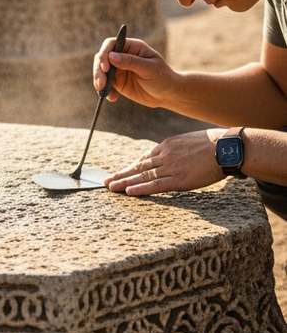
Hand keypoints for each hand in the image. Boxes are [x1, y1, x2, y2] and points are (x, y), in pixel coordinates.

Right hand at [92, 35, 177, 107]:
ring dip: (99, 81)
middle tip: (100, 84)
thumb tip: (111, 56)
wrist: (168, 95)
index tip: (105, 67)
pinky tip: (112, 98)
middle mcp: (122, 56)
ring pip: (101, 71)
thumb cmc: (163, 78)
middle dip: (98, 70)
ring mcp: (119, 69)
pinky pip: (106, 84)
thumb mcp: (149, 69)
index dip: (105, 53)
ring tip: (103, 91)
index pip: (111, 44)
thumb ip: (131, 62)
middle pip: (102, 58)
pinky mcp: (117, 82)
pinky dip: (106, 91)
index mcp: (132, 48)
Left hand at [105, 129, 223, 194]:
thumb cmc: (213, 144)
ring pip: (143, 176)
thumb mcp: (188, 141)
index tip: (120, 172)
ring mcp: (171, 168)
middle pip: (138, 167)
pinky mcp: (180, 180)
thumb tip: (170, 155)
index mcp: (167, 146)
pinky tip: (128, 192)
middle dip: (121, 174)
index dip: (130, 166)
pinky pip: (156, 185)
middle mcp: (165, 156)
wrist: (227, 147)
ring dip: (125, 182)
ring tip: (111, 188)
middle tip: (106, 181)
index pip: (144, 158)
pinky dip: (141, 188)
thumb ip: (176, 149)